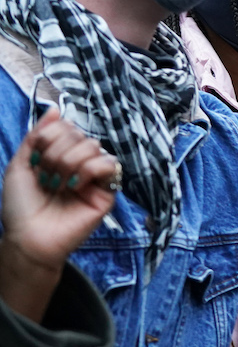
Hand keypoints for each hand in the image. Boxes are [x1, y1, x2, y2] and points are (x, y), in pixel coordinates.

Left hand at [0, 110, 119, 320]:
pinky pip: (109, 165)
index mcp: (59, 155)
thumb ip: (35, 136)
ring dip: (69, 163)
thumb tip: (54, 109)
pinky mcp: (107, 192)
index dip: (49, 136)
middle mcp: (79, 164)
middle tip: (46, 177)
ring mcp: (94, 177)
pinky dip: (89, 170)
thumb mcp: (19, 165)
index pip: (66, 127)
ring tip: (59, 184)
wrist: (29, 237)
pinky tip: (76, 186)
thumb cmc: (21, 207)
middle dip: (56, 153)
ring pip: (93, 146)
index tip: (36, 159)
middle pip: (79, 134)